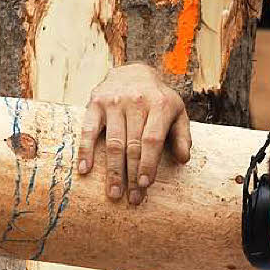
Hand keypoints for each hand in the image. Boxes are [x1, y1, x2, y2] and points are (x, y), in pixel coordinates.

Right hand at [77, 63, 191, 204]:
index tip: (145, 184)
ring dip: (112, 171)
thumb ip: (182, 135)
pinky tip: (85, 170)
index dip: (147, 164)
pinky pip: (88, 130)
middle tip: (132, 198)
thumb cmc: (158, 100)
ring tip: (114, 193)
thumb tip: (184, 159)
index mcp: (159, 105)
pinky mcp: (95, 102)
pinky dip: (85, 151)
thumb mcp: (177, 112)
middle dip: (132, 175)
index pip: (152, 140)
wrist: (133, 71)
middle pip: (132, 145)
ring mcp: (114, 102)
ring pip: (113, 143)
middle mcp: (136, 102)